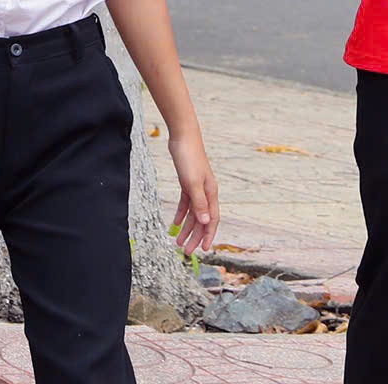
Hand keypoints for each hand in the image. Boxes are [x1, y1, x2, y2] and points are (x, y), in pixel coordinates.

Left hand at [168, 129, 219, 253]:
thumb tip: (205, 223)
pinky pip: (186, 203)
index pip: (212, 220)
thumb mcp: (192, 182)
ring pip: (193, 213)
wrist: (183, 136)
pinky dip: (181, 214)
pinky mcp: (188, 183)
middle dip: (195, 236)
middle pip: (202, 220)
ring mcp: (197, 188)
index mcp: (210, 193)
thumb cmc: (189, 157)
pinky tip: (175, 224)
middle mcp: (206, 192)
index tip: (205, 250)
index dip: (209, 235)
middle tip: (186, 251)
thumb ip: (198, 203)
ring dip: (187, 228)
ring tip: (178, 241)